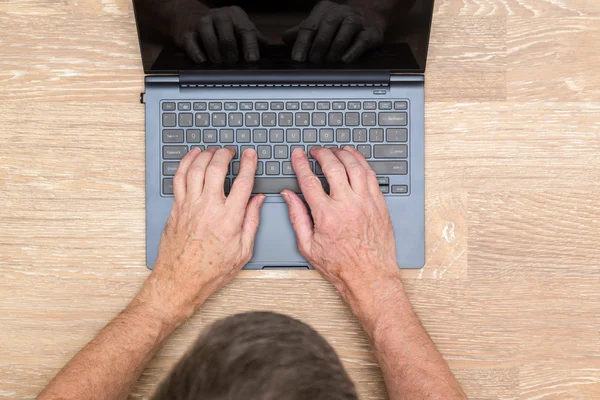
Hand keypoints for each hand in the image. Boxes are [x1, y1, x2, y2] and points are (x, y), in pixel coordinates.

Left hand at [140, 147, 264, 322]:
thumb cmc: (211, 271)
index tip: (250, 155)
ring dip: (205, 155)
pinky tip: (192, 158)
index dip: (248, 164)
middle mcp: (208, 208)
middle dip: (225, 155)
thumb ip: (251, 221)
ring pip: (196, 169)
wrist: (180, 280)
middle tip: (230, 151)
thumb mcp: (243, 251)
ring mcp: (189, 206)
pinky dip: (186, 163)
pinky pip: (179, 178)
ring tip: (213, 152)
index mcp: (229, 218)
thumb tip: (257, 201)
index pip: (242, 182)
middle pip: (216, 169)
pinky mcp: (176, 208)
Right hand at [172, 6, 266, 63]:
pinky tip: (202, 61)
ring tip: (218, 63)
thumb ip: (254, 39)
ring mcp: (202, 23)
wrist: (190, 16)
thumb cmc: (222, 28)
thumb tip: (266, 50)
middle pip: (227, 34)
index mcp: (236, 16)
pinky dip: (197, 53)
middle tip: (232, 64)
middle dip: (231, 52)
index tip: (252, 60)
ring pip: (209, 37)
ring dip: (215, 53)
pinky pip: (191, 43)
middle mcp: (219, 16)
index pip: (246, 30)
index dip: (250, 47)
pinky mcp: (187, 33)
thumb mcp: (240, 28)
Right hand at [281, 147, 399, 300]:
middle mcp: (348, 205)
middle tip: (316, 151)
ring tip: (335, 151)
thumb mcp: (308, 246)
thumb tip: (288, 196)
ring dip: (343, 154)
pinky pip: (371, 176)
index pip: (309, 181)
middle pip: (333, 167)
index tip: (298, 155)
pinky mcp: (380, 204)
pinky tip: (355, 159)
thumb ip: (297, 217)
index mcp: (327, 216)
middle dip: (322, 154)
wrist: (370, 276)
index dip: (301, 164)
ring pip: (355, 167)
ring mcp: (366, 203)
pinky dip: (362, 163)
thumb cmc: (341, 266)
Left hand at [282, 0, 385, 63]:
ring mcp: (357, 21)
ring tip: (329, 62)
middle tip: (314, 62)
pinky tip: (345, 61)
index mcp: (324, 10)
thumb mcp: (318, 25)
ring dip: (335, 49)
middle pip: (326, 27)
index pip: (309, 26)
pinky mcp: (370, 33)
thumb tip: (285, 38)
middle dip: (318, 47)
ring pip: (345, 32)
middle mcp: (340, 12)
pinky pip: (361, 41)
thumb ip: (302, 32)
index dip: (302, 44)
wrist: (369, 19)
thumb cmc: (338, 25)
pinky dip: (353, 52)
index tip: (297, 59)